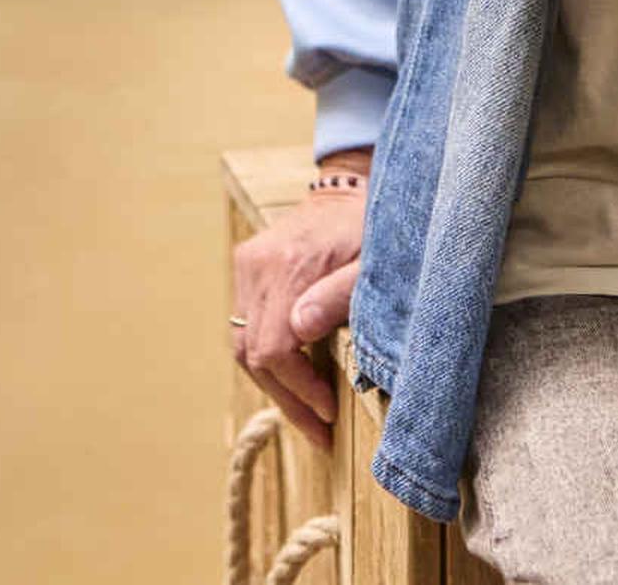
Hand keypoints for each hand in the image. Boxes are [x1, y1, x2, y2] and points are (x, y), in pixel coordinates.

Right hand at [229, 161, 367, 444]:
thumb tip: (301, 330)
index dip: (298, 389)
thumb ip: (340, 296)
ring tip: (309, 411)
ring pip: (243, 343)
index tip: (329, 411)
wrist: (354, 187)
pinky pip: (246, 324)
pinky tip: (296, 376)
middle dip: (287, 398)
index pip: (273, 348)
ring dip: (275, 382)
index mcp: (289, 265)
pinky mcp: (247, 264)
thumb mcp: (374, 263)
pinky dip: (268, 355)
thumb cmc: (374, 229)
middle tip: (321, 430)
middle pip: (252, 352)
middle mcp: (258, 265)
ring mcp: (247, 263)